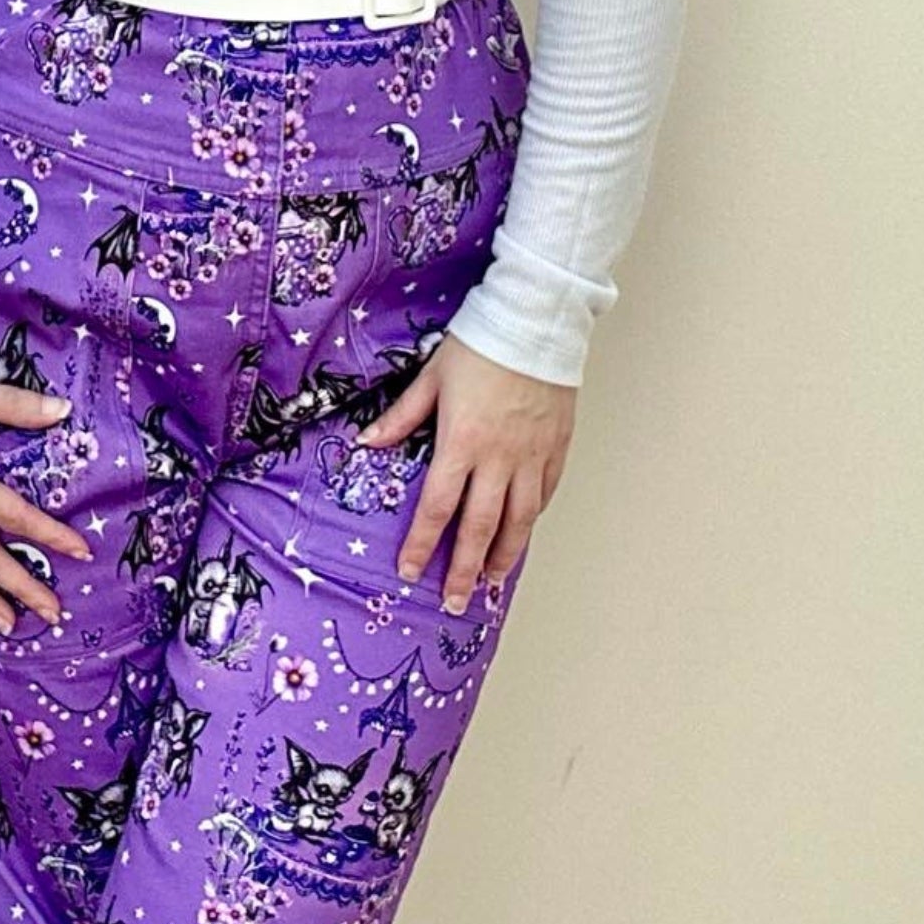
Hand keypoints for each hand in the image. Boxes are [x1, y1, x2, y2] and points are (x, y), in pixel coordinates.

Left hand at [355, 334, 575, 613]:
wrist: (536, 321)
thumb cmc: (479, 344)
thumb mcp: (431, 376)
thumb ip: (401, 417)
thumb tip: (367, 442)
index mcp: (461, 442)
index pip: (437, 507)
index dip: (422, 544)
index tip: (411, 572)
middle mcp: (498, 458)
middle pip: (480, 528)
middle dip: (464, 570)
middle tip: (455, 602)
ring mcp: (531, 456)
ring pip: (518, 521)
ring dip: (503, 556)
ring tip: (491, 583)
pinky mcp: (556, 448)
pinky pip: (544, 495)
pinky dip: (531, 519)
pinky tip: (522, 533)